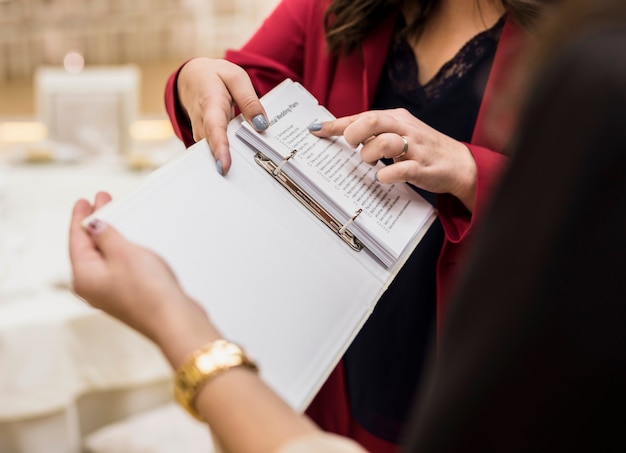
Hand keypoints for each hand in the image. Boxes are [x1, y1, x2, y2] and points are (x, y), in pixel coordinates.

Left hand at [69, 193, 219, 366]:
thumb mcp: (123, 252)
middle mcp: (93, 287)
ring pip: (104, 258)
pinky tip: (129, 245)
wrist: (173, 319)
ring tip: (115, 221)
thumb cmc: (149, 293)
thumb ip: (106, 236)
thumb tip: (95, 226)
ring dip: (109, 238)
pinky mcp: (129, 295)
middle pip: (88, 249)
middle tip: (99, 204)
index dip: (80, 217)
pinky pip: (118, 267)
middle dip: (95, 225)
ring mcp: (111, 293)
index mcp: (84, 277)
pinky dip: (121, 252)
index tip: (83, 203)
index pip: (76, 239)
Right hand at [177, 58, 268, 174]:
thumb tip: (262, 125)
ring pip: (215, 153)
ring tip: (250, 176)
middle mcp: (202, 123)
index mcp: (210, 103)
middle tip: (249, 181)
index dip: (220, 149)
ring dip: (232, 162)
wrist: (192, 77)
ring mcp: (201, 134)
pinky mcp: (204, 140)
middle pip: (214, 148)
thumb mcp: (236, 78)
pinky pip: (216, 151)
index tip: (224, 166)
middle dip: (229, 163)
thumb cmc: (216, 77)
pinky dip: (230, 156)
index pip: (214, 129)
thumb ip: (250, 101)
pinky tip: (244, 164)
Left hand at [310, 109, 477, 210]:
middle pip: (373, 120)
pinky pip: (401, 169)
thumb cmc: (422, 149)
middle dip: (354, 134)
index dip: (337, 124)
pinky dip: (387, 174)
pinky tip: (383, 177)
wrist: (459, 163)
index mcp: (397, 118)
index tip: (316, 129)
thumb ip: (375, 132)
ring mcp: (415, 148)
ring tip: (370, 163)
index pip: (362, 115)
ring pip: (385, 142)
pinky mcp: (423, 167)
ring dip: (369, 154)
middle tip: (352, 147)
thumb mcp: (399, 133)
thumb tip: (343, 133)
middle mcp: (405, 128)